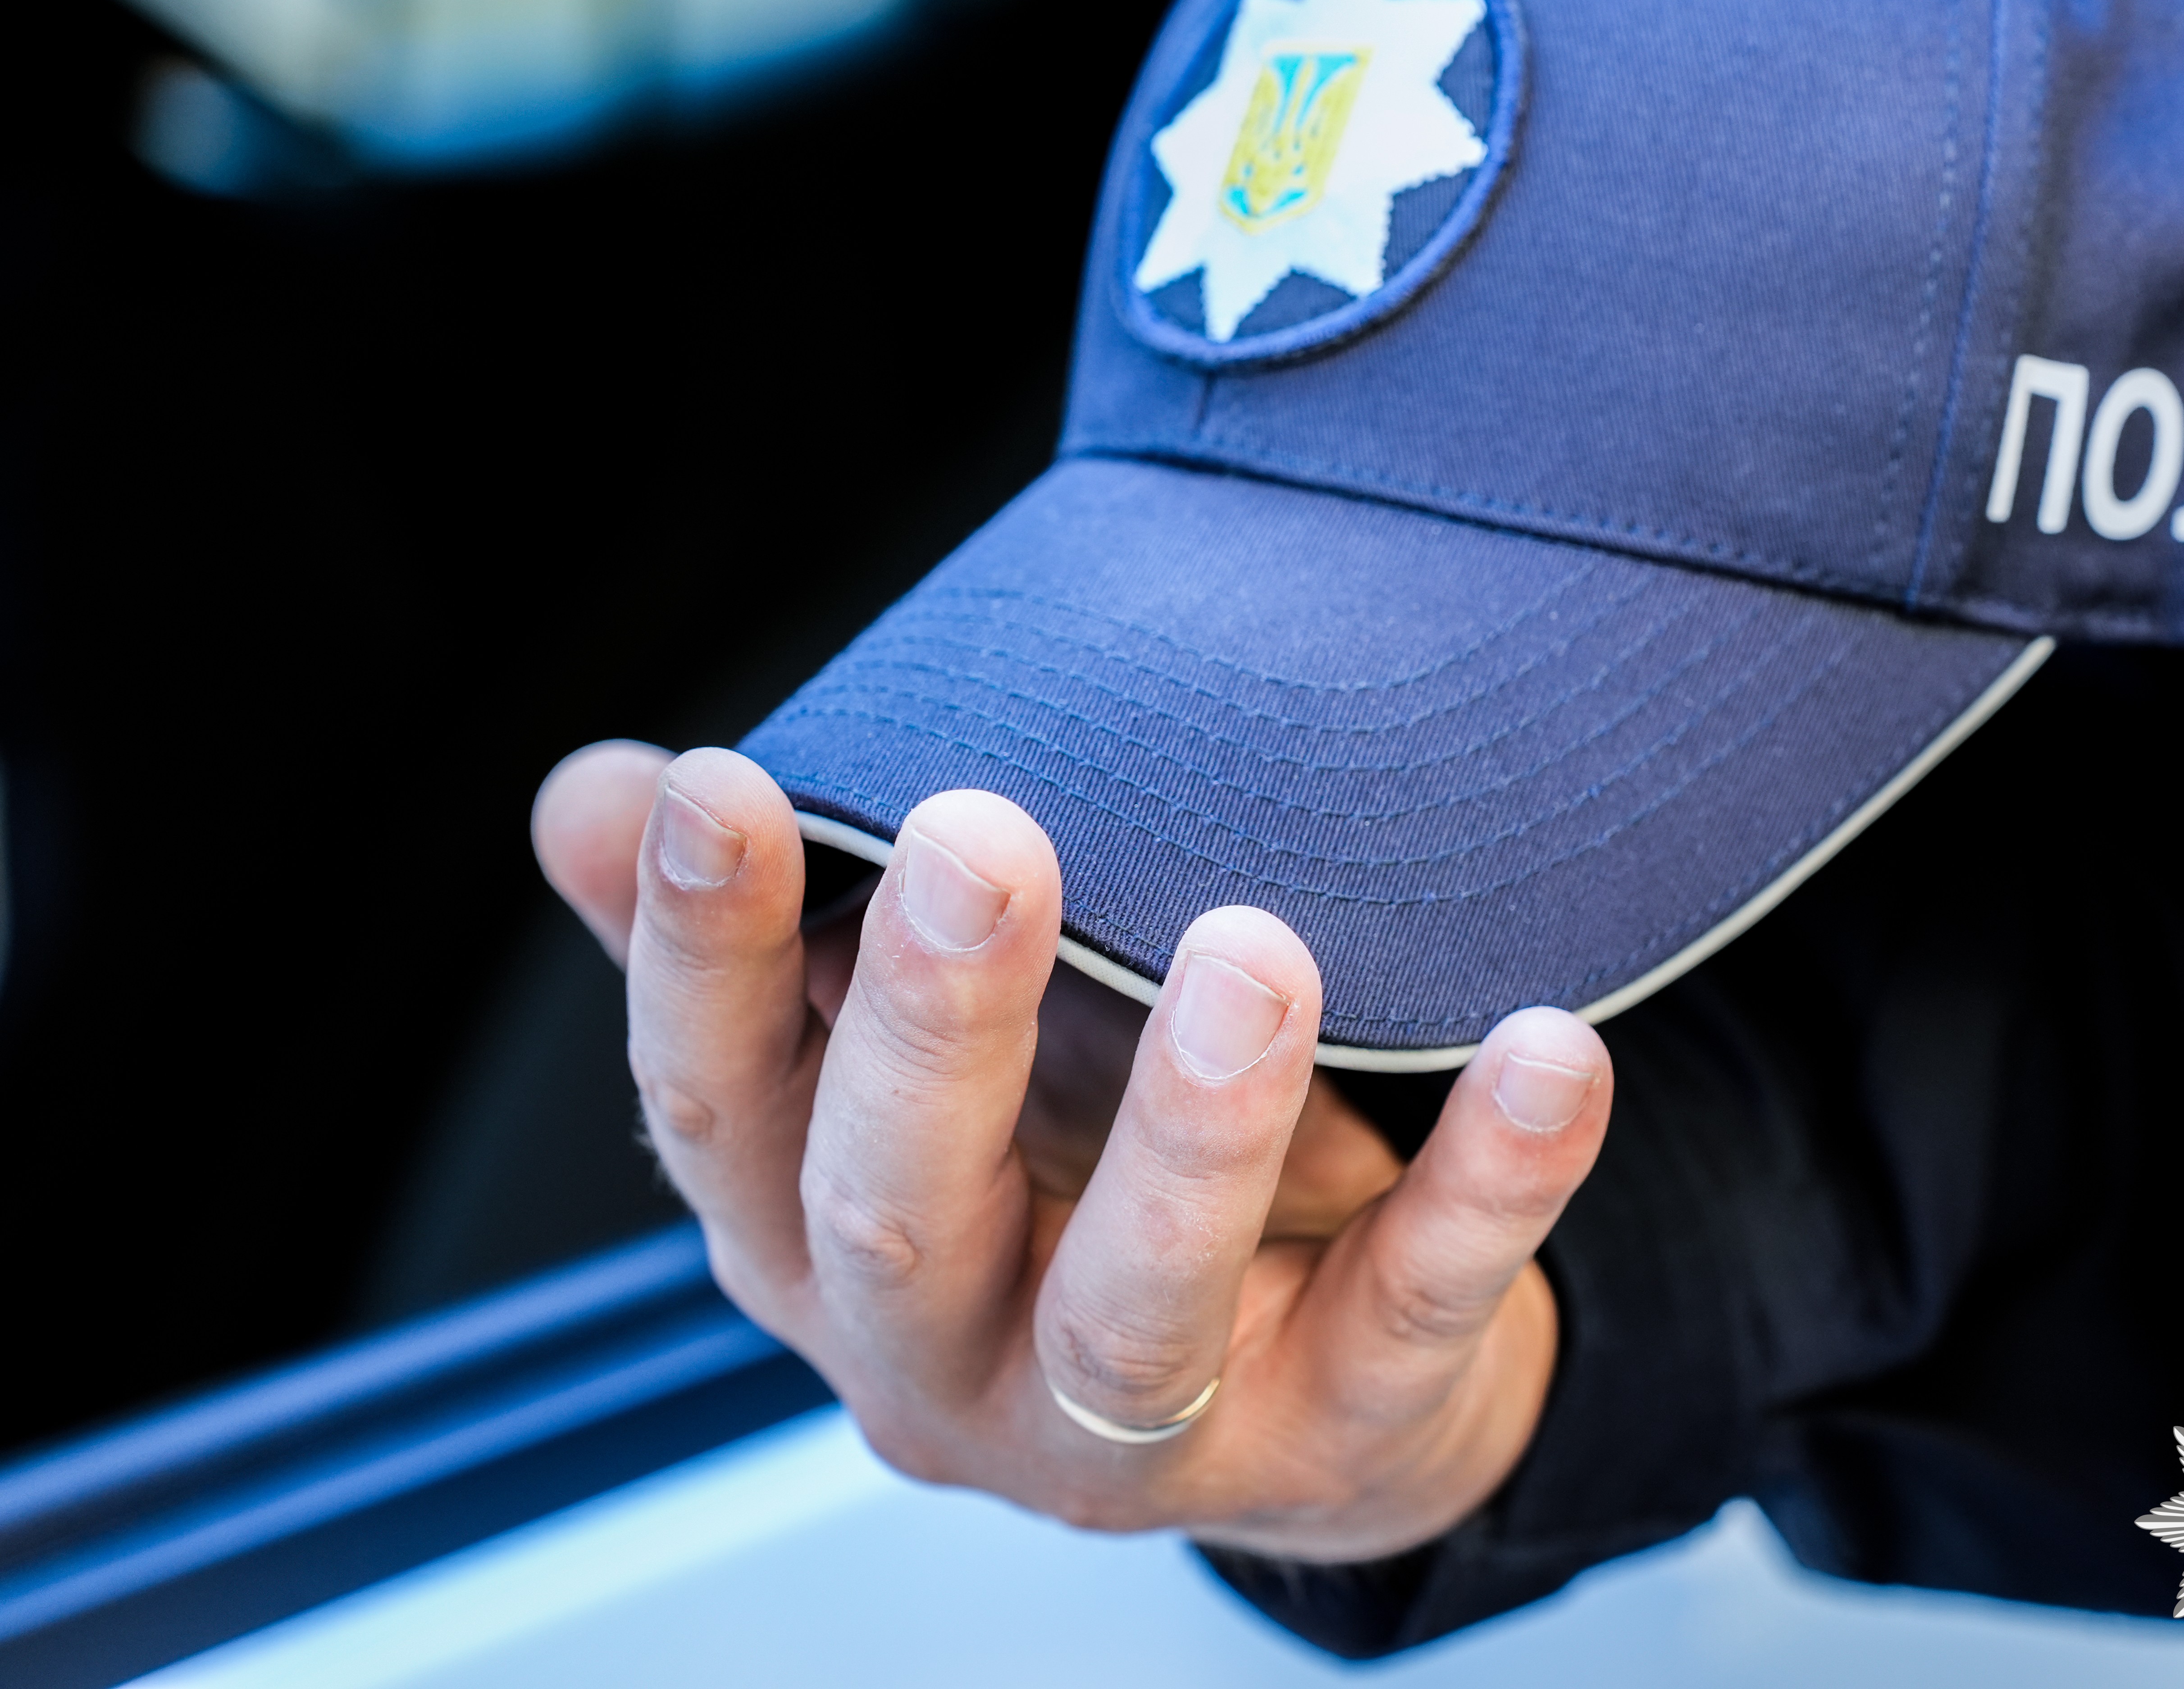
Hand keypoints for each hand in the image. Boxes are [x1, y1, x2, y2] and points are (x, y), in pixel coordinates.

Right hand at [530, 740, 1613, 1559]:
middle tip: (977, 838)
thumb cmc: (1060, 1162)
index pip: (713, 1106)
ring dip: (1191, 1130)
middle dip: (933, 1030)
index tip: (717, 788)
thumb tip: (592, 792)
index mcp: (809, 1237)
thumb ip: (765, 934)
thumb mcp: (901, 1052)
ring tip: (1250, 949)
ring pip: (1136, 1305)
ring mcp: (1134, 1430)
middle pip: (899, 1210)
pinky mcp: (1336, 1433)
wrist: (1286, 1364)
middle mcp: (937, 1356)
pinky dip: (1493, 1179)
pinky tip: (1554, 1050)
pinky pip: (1420, 1307)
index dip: (695, 958)